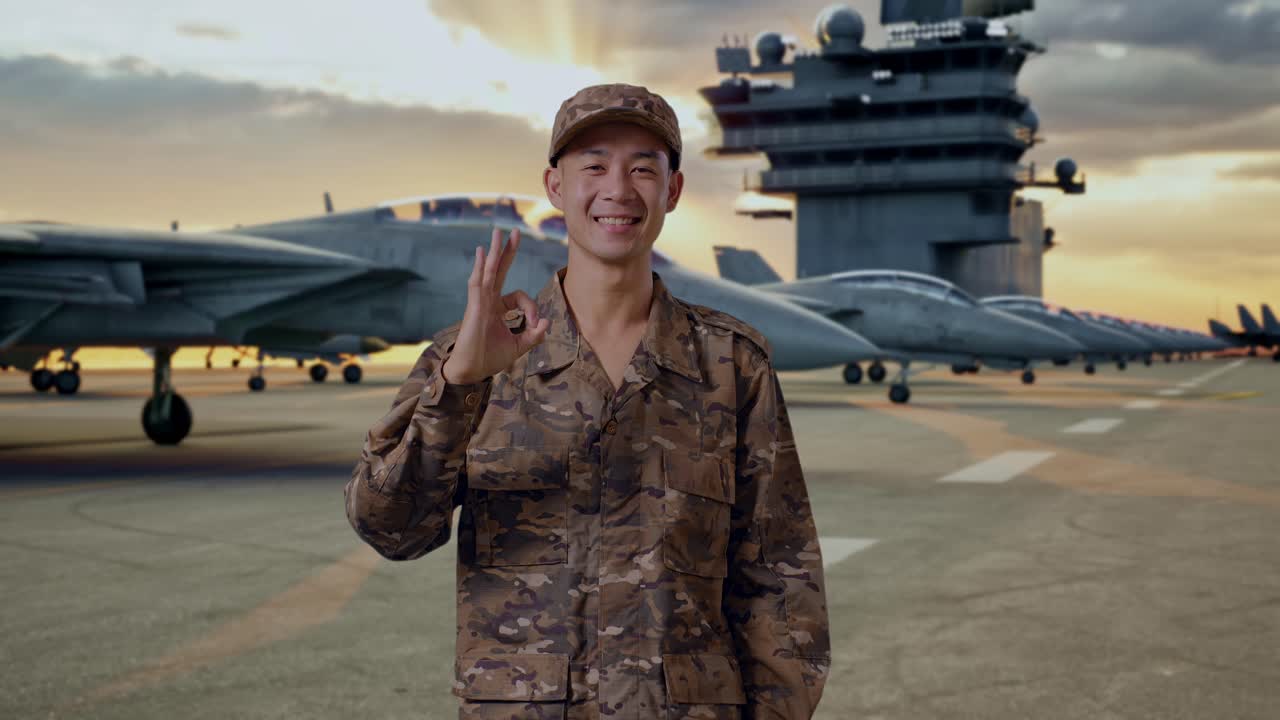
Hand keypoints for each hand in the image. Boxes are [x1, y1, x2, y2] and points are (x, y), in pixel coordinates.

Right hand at [441, 227, 549, 383]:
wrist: (472, 371)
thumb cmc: (490, 358)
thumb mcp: (519, 346)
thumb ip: (534, 334)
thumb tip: (547, 321)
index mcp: (497, 307)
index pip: (520, 296)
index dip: (532, 308)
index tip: (536, 324)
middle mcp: (488, 300)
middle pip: (499, 270)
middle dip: (508, 251)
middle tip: (515, 232)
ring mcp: (480, 302)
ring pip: (488, 271)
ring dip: (495, 252)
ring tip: (498, 232)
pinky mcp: (474, 308)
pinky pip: (478, 283)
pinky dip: (481, 267)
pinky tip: (483, 252)